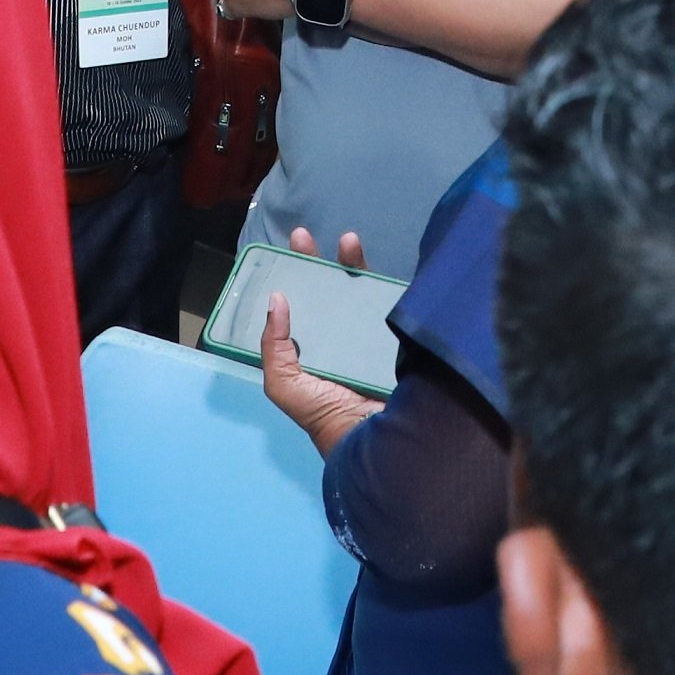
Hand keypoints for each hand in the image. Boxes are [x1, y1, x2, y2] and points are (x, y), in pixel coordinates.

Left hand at [256, 228, 384, 454]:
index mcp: (314, 351)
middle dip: (318, 263)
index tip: (290, 252)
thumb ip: (274, 347)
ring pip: (360, 291)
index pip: (303, 307)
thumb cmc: (327, 414)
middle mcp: (341, 340)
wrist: (380, 437)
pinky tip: (375, 262)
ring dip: (352, 263)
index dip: (296, 279)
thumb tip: (276, 300)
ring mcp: (372, 335)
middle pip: (329, 292)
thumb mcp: (285, 385)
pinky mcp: (401, 335)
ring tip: (347, 239)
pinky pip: (394, 302)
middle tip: (304, 236)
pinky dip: (385, 279)